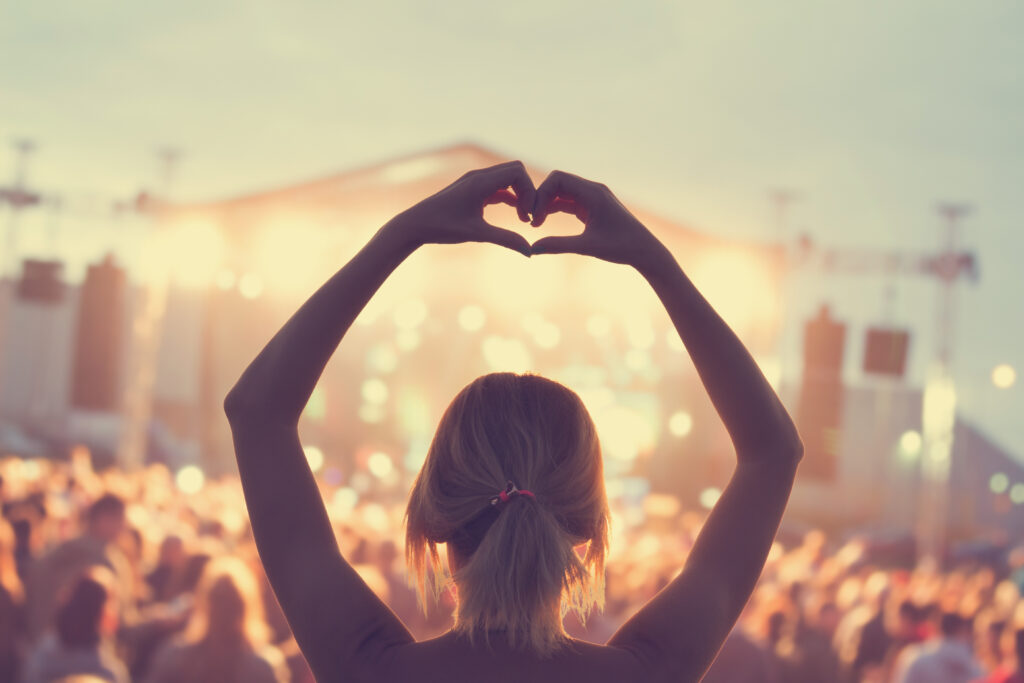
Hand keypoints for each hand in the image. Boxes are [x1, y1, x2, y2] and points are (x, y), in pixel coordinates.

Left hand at [385, 161, 534, 255]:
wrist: (415, 224)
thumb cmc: (442, 227)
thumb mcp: (477, 234)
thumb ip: (505, 240)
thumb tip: (529, 252)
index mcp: (480, 181)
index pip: (518, 172)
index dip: (529, 191)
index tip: (528, 215)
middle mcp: (478, 176)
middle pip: (515, 171)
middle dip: (527, 191)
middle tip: (528, 215)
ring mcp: (475, 181)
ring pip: (507, 179)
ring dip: (519, 195)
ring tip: (523, 219)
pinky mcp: (472, 189)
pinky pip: (498, 187)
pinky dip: (509, 198)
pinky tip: (513, 216)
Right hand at [529, 170, 666, 268]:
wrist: (644, 251)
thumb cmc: (621, 247)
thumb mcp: (587, 247)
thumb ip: (558, 245)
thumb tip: (532, 249)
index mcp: (593, 193)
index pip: (557, 179)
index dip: (540, 194)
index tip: (533, 216)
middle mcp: (593, 190)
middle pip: (557, 182)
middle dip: (540, 198)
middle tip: (531, 221)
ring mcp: (592, 197)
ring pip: (561, 192)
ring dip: (546, 204)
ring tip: (535, 224)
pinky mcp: (592, 206)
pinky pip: (568, 201)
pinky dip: (554, 209)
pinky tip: (544, 223)